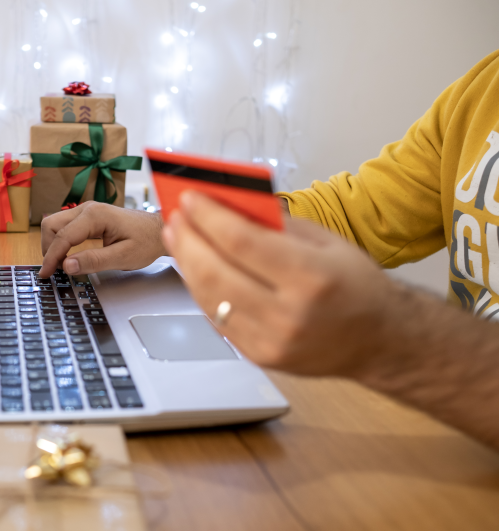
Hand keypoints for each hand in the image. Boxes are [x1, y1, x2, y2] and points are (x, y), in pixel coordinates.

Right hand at [39, 202, 166, 277]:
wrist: (159, 230)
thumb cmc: (146, 242)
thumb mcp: (123, 257)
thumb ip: (94, 261)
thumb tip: (67, 265)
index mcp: (95, 216)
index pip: (63, 237)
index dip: (51, 257)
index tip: (45, 274)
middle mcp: (87, 209)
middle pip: (52, 225)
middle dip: (48, 249)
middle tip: (54, 271)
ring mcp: (87, 211)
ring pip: (55, 225)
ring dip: (53, 244)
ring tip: (61, 265)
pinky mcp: (88, 216)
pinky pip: (65, 226)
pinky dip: (61, 241)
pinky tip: (67, 256)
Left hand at [162, 191, 407, 376]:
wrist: (379, 340)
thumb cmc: (356, 285)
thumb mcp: (328, 242)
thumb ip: (278, 225)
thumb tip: (229, 205)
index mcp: (312, 278)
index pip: (242, 243)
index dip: (209, 218)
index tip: (190, 199)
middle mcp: (289, 314)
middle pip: (216, 272)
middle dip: (188, 240)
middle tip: (175, 217)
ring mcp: (271, 341)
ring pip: (210, 298)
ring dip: (186, 264)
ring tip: (178, 238)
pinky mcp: (260, 355)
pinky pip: (217, 319)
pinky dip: (200, 290)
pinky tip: (195, 268)